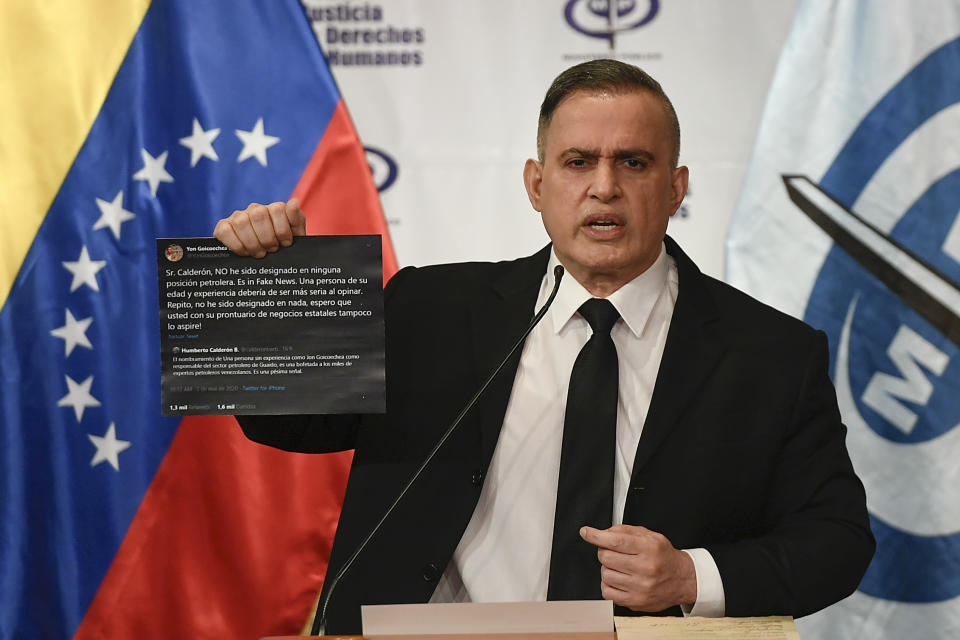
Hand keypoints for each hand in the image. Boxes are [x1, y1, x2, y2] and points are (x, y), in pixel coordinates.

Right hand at [213, 198, 305, 257]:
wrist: (268, 262)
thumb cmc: (281, 248)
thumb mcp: (295, 236)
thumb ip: (297, 220)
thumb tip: (293, 202)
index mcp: (274, 209)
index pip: (278, 208)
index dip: (282, 230)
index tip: (285, 243)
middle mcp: (255, 209)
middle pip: (259, 214)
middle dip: (267, 237)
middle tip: (271, 249)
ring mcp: (238, 217)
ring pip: (242, 222)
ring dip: (252, 242)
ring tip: (259, 253)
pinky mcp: (223, 227)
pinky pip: (225, 231)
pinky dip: (236, 244)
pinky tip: (245, 252)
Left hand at [580, 524, 696, 611]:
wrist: (683, 580)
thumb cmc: (664, 557)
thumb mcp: (650, 536)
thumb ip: (626, 531)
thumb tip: (603, 532)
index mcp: (649, 548)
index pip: (615, 541)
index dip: (596, 535)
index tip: (586, 532)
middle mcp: (645, 568)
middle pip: (606, 557)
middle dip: (605, 551)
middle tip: (614, 552)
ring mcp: (640, 587)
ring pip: (605, 574)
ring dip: (607, 568)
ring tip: (620, 567)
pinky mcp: (636, 602)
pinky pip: (607, 593)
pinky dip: (608, 584)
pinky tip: (618, 579)